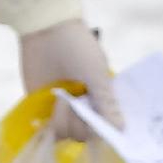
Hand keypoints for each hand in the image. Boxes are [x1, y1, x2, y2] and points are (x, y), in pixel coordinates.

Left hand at [19, 20, 123, 134]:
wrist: (46, 29)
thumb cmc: (78, 47)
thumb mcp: (96, 74)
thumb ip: (106, 103)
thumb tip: (121, 129)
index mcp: (101, 97)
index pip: (106, 126)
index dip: (104, 131)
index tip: (98, 129)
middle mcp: (83, 106)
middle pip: (85, 134)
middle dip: (81, 123)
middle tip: (77, 102)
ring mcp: (63, 108)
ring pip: (66, 133)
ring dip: (64, 119)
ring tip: (61, 98)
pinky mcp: (42, 106)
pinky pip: (47, 128)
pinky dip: (49, 124)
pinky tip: (52, 107)